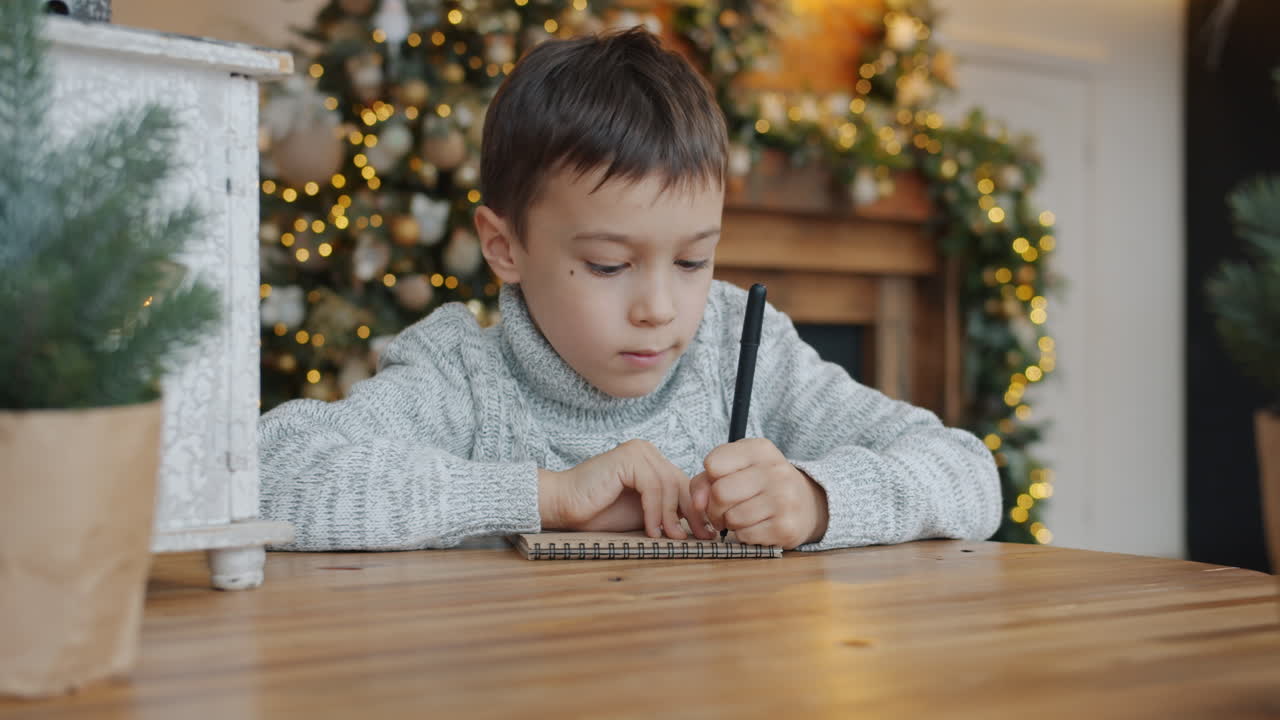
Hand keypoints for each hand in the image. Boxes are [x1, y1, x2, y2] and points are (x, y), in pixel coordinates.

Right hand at [538, 440, 715, 539]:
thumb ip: (668, 512)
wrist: (563, 506)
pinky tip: (652, 531)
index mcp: (652, 462)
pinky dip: (655, 511)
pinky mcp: (628, 458)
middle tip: (700, 537)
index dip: (697, 510)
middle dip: (692, 513)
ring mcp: (638, 452)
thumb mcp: (644, 514)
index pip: (684, 485)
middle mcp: (648, 452)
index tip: (707, 534)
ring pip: (669, 486)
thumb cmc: (599, 512)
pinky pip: (653, 486)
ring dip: (671, 516)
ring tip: (670, 538)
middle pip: (681, 483)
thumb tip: (702, 526)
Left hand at [690, 438, 828, 549]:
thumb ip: (706, 480)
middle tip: (722, 511)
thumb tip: (697, 504)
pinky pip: (745, 536)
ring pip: (731, 518)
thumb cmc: (761, 484)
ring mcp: (784, 499)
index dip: (710, 479)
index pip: (713, 464)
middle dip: (714, 508)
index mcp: (760, 449)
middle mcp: (775, 470)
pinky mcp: (786, 527)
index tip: (720, 483)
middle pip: (720, 493)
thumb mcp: (737, 468)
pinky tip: (756, 527)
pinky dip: (743, 535)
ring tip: (741, 517)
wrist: (807, 504)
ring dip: (729, 523)